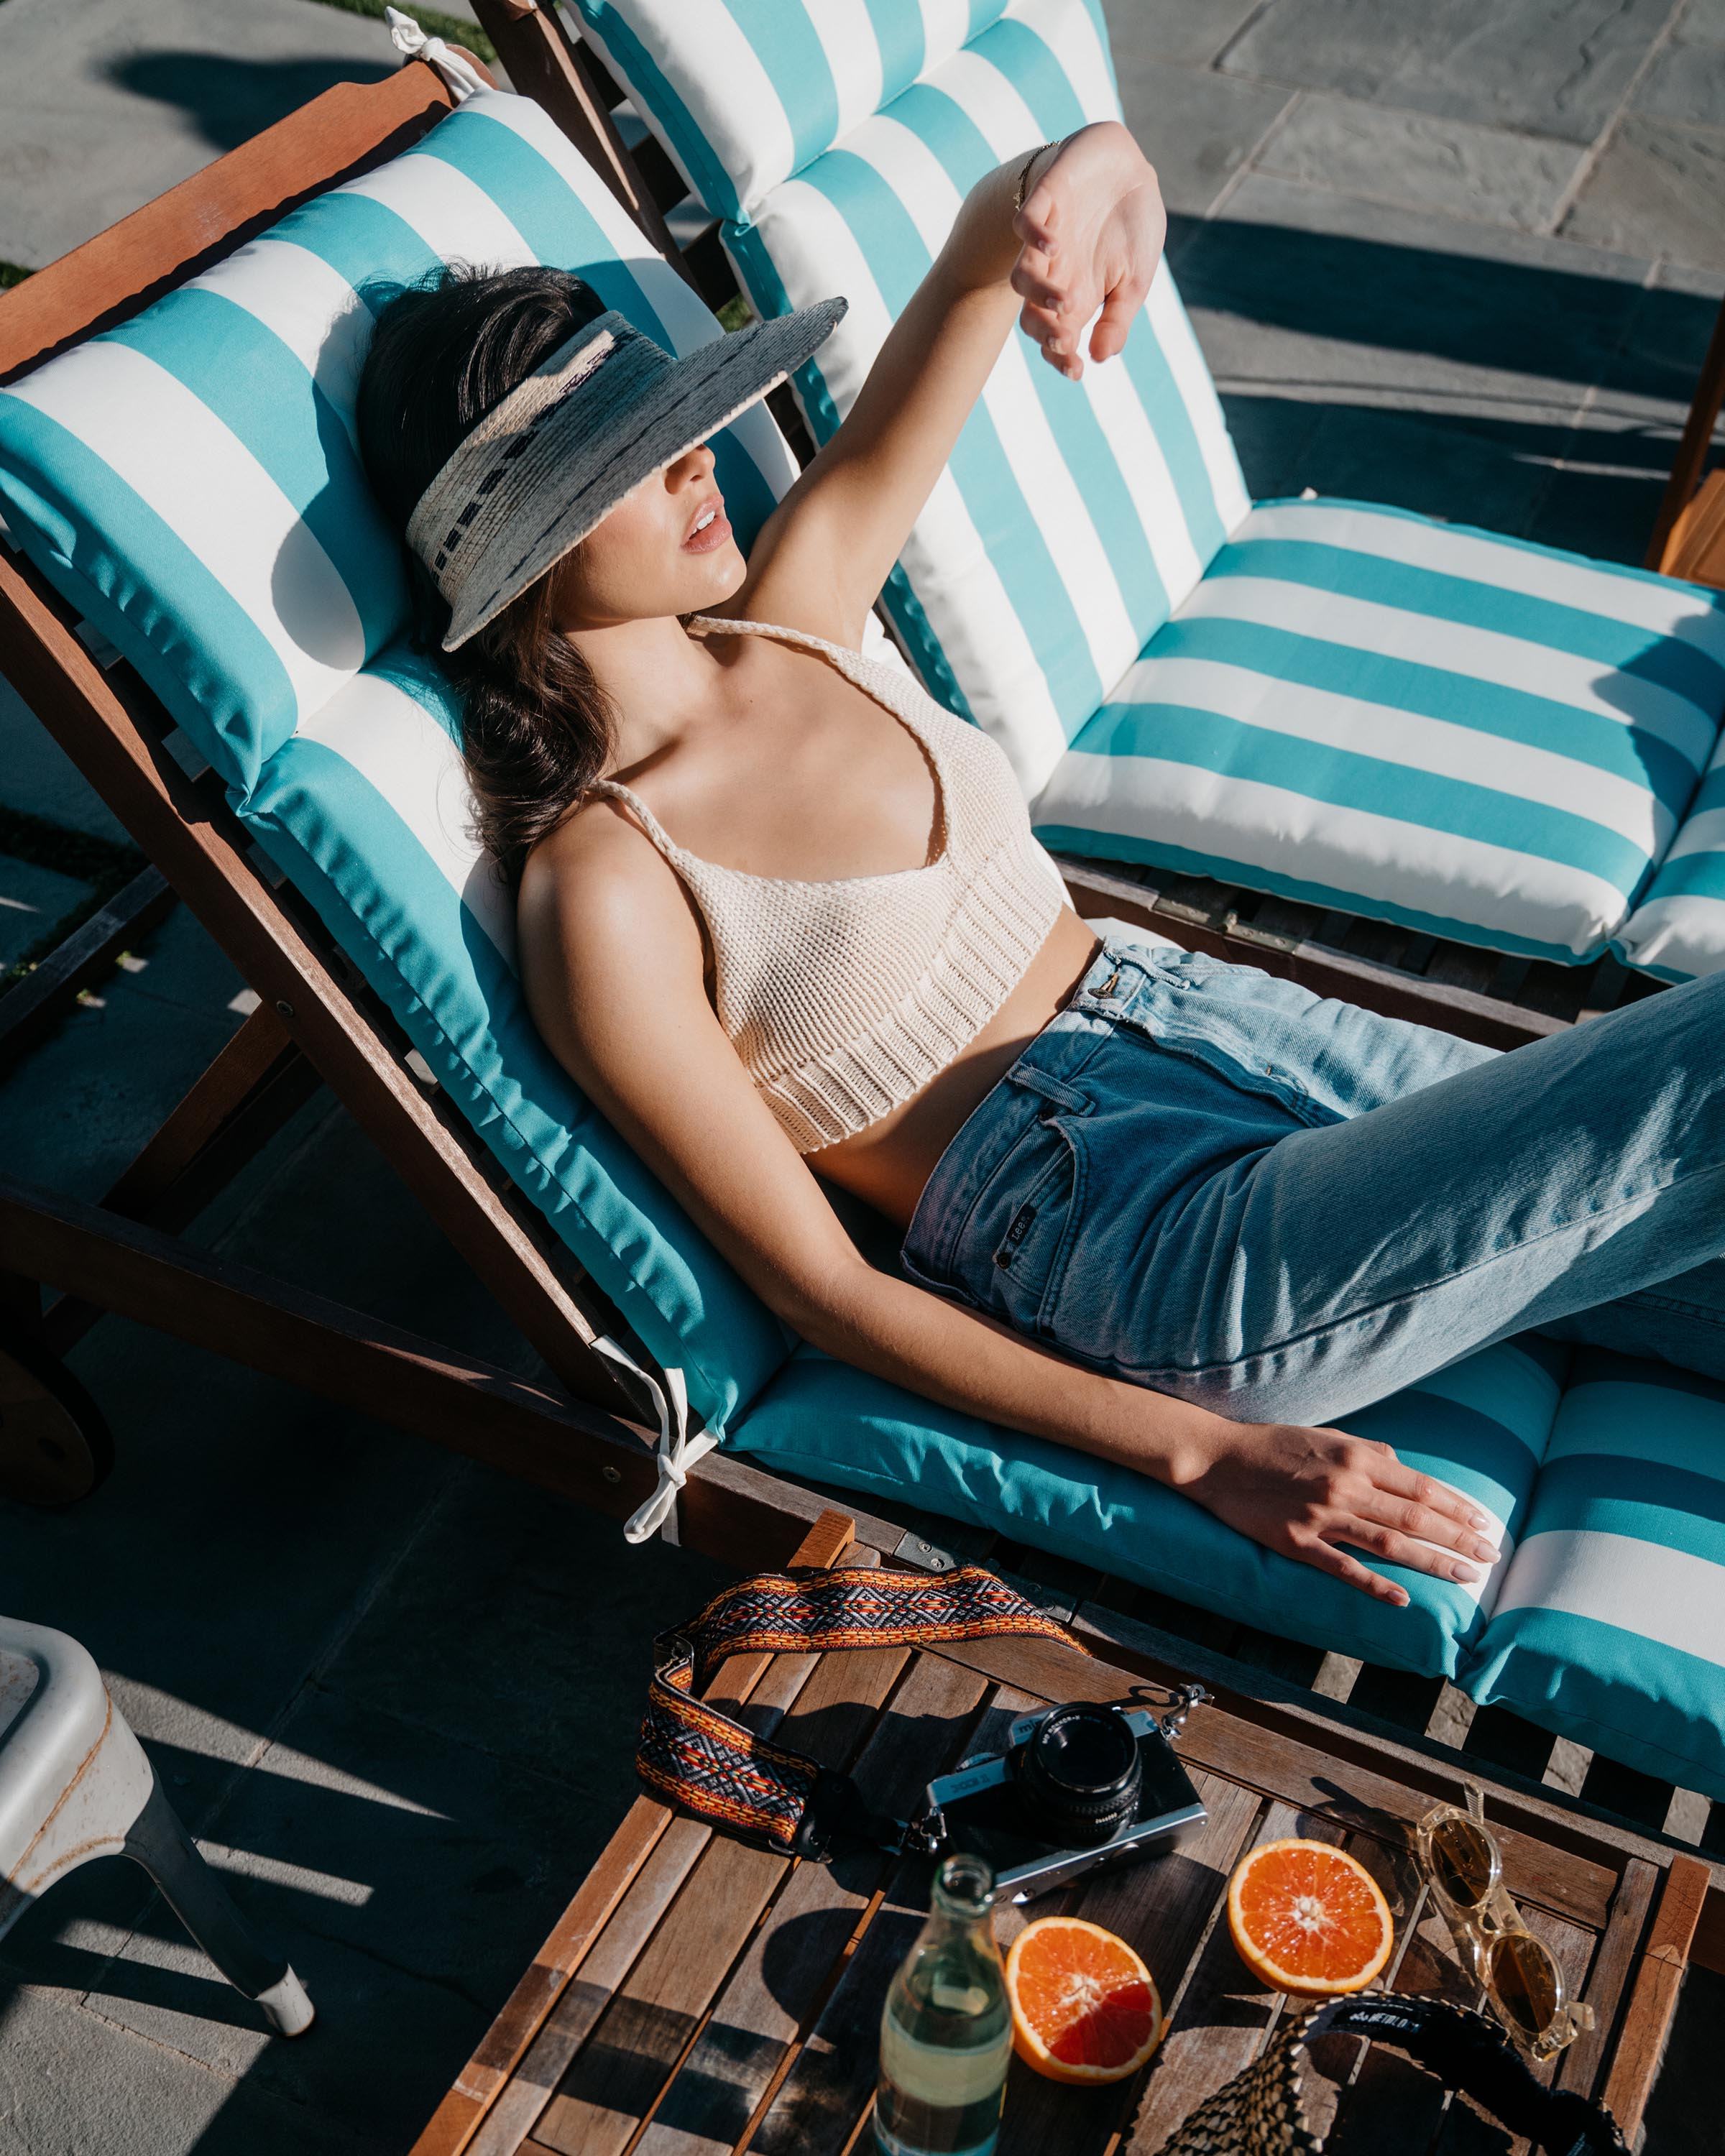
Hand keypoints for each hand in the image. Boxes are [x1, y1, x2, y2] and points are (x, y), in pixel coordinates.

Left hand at [1010, 120, 1164, 379]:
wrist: (1130, 168)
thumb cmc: (1131, 228)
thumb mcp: (1135, 281)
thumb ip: (1117, 319)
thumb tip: (1100, 358)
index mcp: (1077, 296)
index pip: (1056, 336)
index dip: (1060, 356)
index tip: (1076, 369)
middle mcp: (1056, 273)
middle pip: (1031, 316)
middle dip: (1046, 332)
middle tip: (1066, 338)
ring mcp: (1047, 238)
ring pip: (1022, 278)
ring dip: (1039, 293)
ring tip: (1065, 301)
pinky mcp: (1046, 199)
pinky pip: (1026, 223)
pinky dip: (1034, 236)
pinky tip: (1054, 245)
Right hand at [1172, 1416, 1501, 1606]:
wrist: (1218, 1459)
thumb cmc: (1274, 1444)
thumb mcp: (1326, 1435)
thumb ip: (1367, 1451)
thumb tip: (1403, 1464)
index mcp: (1356, 1457)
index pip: (1420, 1485)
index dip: (1456, 1507)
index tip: (1483, 1524)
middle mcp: (1346, 1486)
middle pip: (1415, 1516)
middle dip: (1458, 1538)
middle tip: (1490, 1558)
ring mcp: (1322, 1516)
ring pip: (1390, 1543)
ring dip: (1432, 1562)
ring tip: (1464, 1577)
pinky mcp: (1297, 1542)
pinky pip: (1342, 1567)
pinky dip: (1375, 1584)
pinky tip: (1402, 1598)